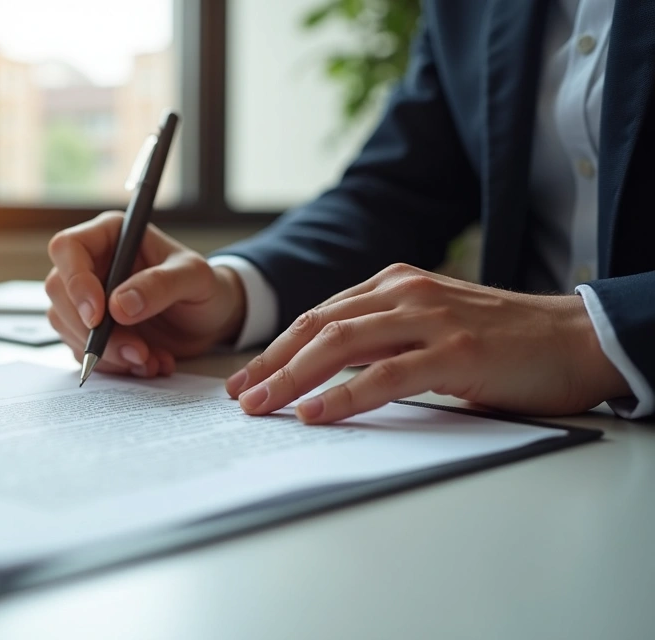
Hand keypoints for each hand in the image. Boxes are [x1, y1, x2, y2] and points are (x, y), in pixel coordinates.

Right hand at [46, 211, 246, 376]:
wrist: (211, 320)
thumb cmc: (205, 287)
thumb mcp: (194, 278)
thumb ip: (160, 285)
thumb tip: (119, 305)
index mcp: (110, 236)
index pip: (68, 248)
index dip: (75, 281)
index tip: (99, 316)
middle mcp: (92, 264)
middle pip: (58, 291)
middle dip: (92, 329)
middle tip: (134, 350)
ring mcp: (88, 299)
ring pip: (66, 325)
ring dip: (105, 352)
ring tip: (149, 359)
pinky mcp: (92, 330)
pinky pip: (82, 351)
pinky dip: (114, 365)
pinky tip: (148, 363)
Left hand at [224, 263, 631, 423]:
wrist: (577, 339)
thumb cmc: (502, 343)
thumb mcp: (429, 330)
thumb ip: (383, 342)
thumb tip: (325, 378)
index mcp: (393, 285)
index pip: (317, 317)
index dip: (275, 349)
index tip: (245, 380)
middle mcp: (404, 293)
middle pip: (317, 327)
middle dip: (270, 364)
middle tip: (239, 398)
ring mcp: (429, 318)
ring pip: (340, 344)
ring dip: (292, 378)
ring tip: (262, 407)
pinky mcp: (454, 350)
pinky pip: (384, 374)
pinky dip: (343, 395)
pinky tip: (313, 413)